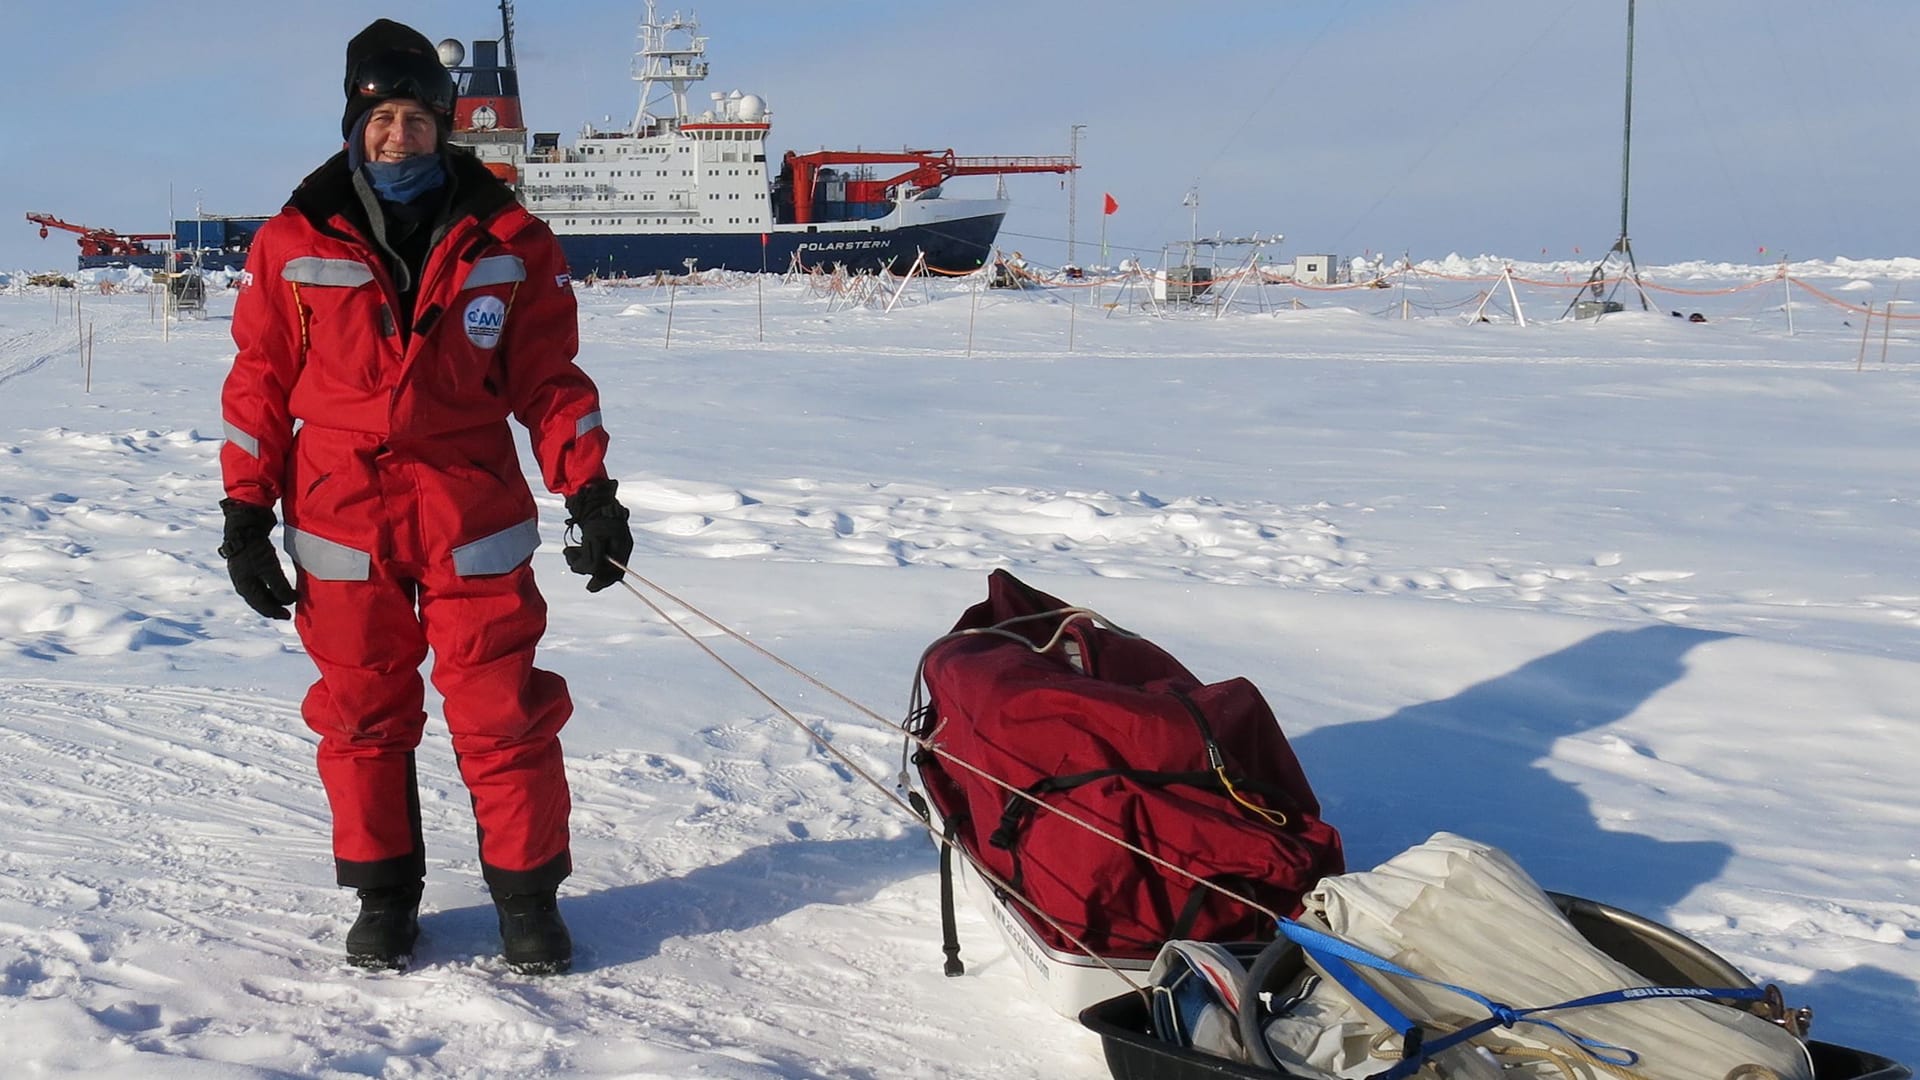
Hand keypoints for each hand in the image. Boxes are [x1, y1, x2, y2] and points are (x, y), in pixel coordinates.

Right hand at [219, 498, 296, 618]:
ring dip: (273, 595)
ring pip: (260, 589)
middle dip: (274, 605)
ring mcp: (245, 569)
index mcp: (244, 585)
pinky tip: (279, 583)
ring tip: (286, 598)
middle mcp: (242, 579)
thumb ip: (279, 586)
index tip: (288, 616)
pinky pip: (262, 578)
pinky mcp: (251, 560)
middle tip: (288, 610)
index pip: (260, 605)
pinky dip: (272, 584)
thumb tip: (289, 601)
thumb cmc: (255, 547)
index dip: (275, 612)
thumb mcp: (269, 568)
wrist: (245, 522)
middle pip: (259, 599)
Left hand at [562, 479, 632, 592]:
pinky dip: (578, 554)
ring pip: (592, 561)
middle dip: (585, 567)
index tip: (590, 587)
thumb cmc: (596, 514)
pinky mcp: (596, 539)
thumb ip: (593, 560)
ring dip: (578, 560)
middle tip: (571, 558)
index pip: (617, 571)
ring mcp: (607, 542)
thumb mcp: (595, 538)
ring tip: (568, 552)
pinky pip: (587, 553)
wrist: (590, 492)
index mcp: (623, 546)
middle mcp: (617, 546)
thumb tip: (591, 576)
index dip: (603, 581)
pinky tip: (569, 550)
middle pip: (603, 568)